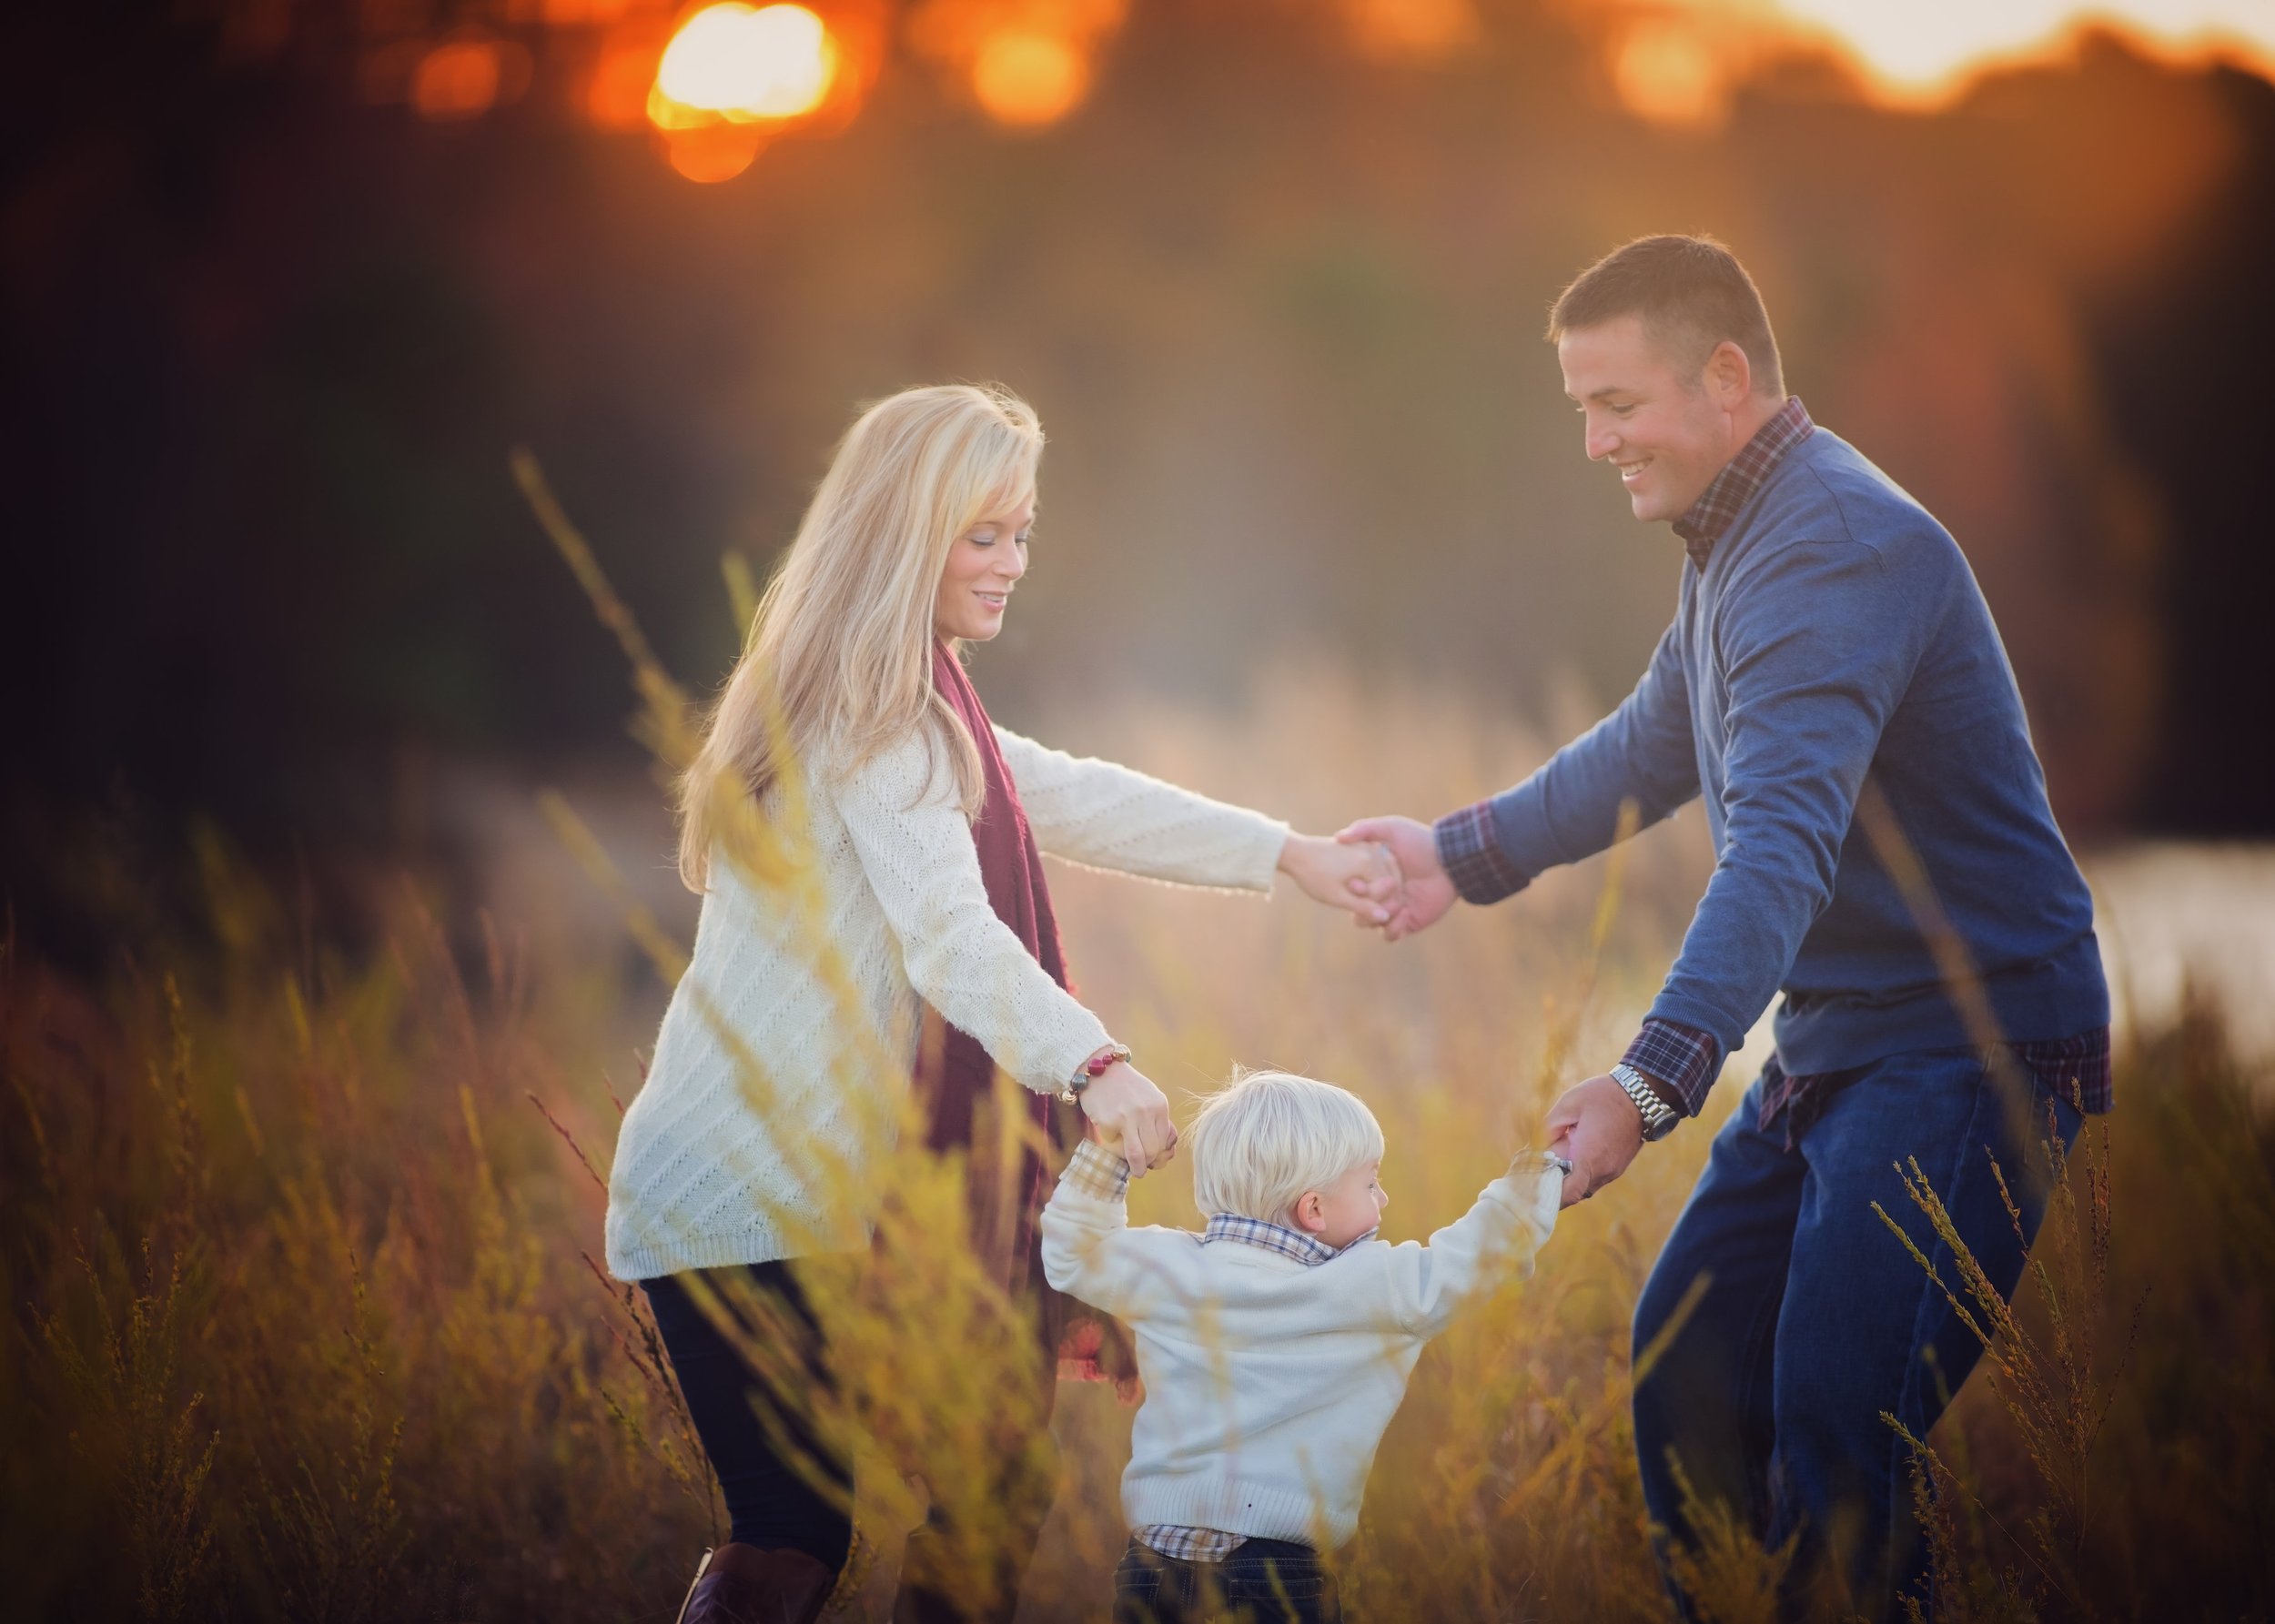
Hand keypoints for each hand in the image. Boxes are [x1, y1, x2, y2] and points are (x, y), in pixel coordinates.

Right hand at [1078, 1059, 1177, 1175]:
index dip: (1159, 1154)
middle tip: (1143, 1167)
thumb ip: (1157, 1118)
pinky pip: (1114, 1143)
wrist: (1099, 1068)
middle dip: (1149, 1163)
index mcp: (1160, 1105)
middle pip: (1153, 1150)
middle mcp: (1147, 1111)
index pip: (1165, 1140)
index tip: (1153, 1159)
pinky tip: (1108, 1131)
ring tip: (1135, 1171)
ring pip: (1139, 1155)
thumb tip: (1166, 1149)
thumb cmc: (1125, 1085)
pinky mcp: (1110, 1121)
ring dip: (1137, 1168)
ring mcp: (1128, 1117)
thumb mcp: (1149, 1096)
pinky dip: (1111, 1142)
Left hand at [1277, 833, 1395, 926]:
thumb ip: (1363, 907)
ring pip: (1385, 872)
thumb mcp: (1337, 897)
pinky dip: (1374, 876)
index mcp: (1368, 863)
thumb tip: (1385, 917)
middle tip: (1360, 907)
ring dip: (1378, 887)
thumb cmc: (1313, 877)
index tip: (1359, 913)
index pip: (1389, 891)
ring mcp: (1368, 846)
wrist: (1296, 854)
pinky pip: (1378, 864)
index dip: (1377, 906)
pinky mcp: (1362, 844)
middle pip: (1390, 880)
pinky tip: (1359, 885)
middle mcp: (1372, 851)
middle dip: (1380, 897)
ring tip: (1357, 896)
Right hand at [1335, 816, 1455, 941]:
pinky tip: (1405, 912)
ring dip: (1378, 917)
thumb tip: (1337, 838)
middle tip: (1379, 896)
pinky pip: (1390, 935)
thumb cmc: (1420, 842)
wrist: (1450, 861)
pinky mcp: (1409, 922)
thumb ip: (1364, 829)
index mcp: (1373, 875)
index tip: (1356, 884)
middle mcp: (1381, 893)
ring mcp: (1394, 909)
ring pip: (1371, 924)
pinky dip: (1392, 929)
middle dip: (1362, 907)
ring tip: (1397, 904)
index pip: (1351, 888)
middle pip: (1357, 909)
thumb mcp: (1391, 828)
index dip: (1350, 889)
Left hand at [1543, 1073, 1648, 1206]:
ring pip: (1585, 1187)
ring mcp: (1613, 1170)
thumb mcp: (1568, 1105)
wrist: (1642, 1095)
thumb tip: (1535, 1148)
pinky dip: (1581, 1175)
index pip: (1568, 1192)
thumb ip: (1549, 1128)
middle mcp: (1603, 1170)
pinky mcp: (1618, 1166)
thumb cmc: (1602, 1096)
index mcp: (1589, 1157)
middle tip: (1537, 1177)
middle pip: (1574, 1193)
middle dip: (1555, 1189)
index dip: (1549, 1198)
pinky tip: (1571, 1160)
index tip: (1533, 1192)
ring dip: (1569, 1182)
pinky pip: (1595, 1179)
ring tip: (1552, 1166)